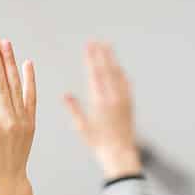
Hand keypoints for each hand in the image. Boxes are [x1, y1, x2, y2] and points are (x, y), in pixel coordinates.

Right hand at [0, 34, 38, 194]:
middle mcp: (6, 121)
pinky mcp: (30, 123)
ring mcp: (20, 122)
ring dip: (10, 63)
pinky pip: (31, 97)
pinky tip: (27, 63)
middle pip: (0, 82)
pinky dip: (30, 80)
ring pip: (15, 86)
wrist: (5, 183)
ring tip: (4, 43)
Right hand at [64, 42, 140, 178]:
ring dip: (112, 60)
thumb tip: (65, 94)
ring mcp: (123, 100)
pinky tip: (120, 68)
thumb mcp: (83, 128)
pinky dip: (122, 74)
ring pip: (117, 75)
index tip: (88, 47)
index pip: (95, 75)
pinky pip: (126, 84)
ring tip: (108, 47)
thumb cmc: (98, 143)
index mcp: (99, 102)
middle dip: (100, 55)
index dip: (91, 59)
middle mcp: (113, 98)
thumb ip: (75, 110)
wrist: (120, 153)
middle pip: (106, 71)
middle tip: (96, 41)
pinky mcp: (129, 104)